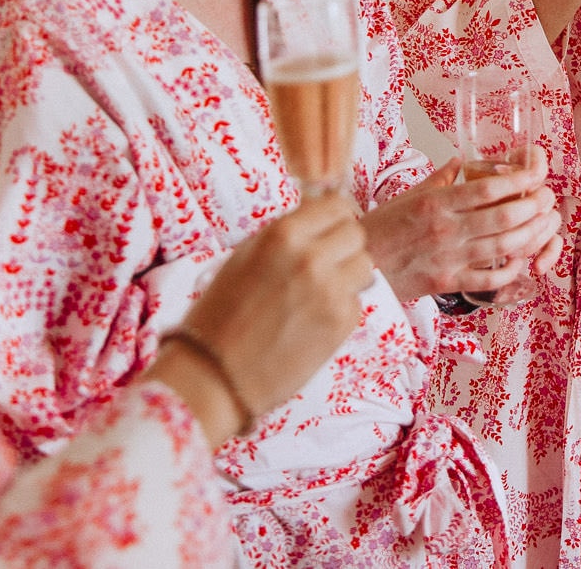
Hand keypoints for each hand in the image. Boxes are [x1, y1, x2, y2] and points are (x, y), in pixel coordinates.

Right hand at [149, 194, 373, 448]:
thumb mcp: (246, 257)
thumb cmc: (221, 315)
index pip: (337, 206)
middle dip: (343, 246)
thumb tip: (319, 217)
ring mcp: (330, 291)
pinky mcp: (341, 323)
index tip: (327, 231)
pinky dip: (341, 308)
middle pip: (356, 234)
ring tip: (319, 294)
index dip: (333, 219)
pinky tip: (312, 321)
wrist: (216, 375)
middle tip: (324, 265)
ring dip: (348, 276)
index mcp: (283, 234)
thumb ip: (286, 235)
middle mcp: (310, 257)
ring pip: (364, 265)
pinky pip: (356, 301)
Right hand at [360, 146, 563, 300]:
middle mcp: (445, 229)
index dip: (518, 179)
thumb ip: (438, 178)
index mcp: (435, 203)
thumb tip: (460, 160)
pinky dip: (510, 270)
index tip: (537, 172)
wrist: (355, 266)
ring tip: (544, 223)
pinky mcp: (447, 283)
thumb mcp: (407, 196)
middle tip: (547, 198)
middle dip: (533, 205)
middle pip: (502, 216)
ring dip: (529, 234)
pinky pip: (488, 279)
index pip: (486, 189)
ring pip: (502, 246)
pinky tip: (521, 259)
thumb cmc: (379, 229)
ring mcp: (448, 258)